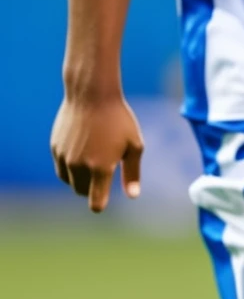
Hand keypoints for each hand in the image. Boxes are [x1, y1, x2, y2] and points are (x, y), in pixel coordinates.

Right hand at [50, 94, 143, 211]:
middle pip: (81, 191)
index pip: (95, 202)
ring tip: (93, 155)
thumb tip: (133, 196)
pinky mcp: (55, 148)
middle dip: (91, 186)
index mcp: (101, 167)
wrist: (92, 94)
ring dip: (79, 177)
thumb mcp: (134, 144)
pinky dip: (69, 165)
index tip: (103, 199)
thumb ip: (132, 172)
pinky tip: (82, 148)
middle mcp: (79, 166)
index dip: (99, 204)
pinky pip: (61, 167)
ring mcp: (64, 157)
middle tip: (103, 166)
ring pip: (69, 181)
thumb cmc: (119, 119)